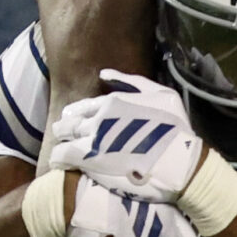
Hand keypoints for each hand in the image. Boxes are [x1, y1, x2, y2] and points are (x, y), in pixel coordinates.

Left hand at [45, 70, 207, 202]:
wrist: (178, 162)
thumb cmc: (175, 128)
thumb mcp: (161, 94)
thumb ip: (132, 82)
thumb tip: (104, 74)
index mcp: (114, 102)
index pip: (84, 107)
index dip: (76, 114)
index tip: (72, 120)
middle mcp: (99, 118)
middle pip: (71, 122)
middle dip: (64, 127)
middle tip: (62, 134)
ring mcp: (92, 139)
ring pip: (64, 137)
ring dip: (61, 141)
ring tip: (60, 149)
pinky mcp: (88, 160)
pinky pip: (63, 156)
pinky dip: (58, 157)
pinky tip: (59, 162)